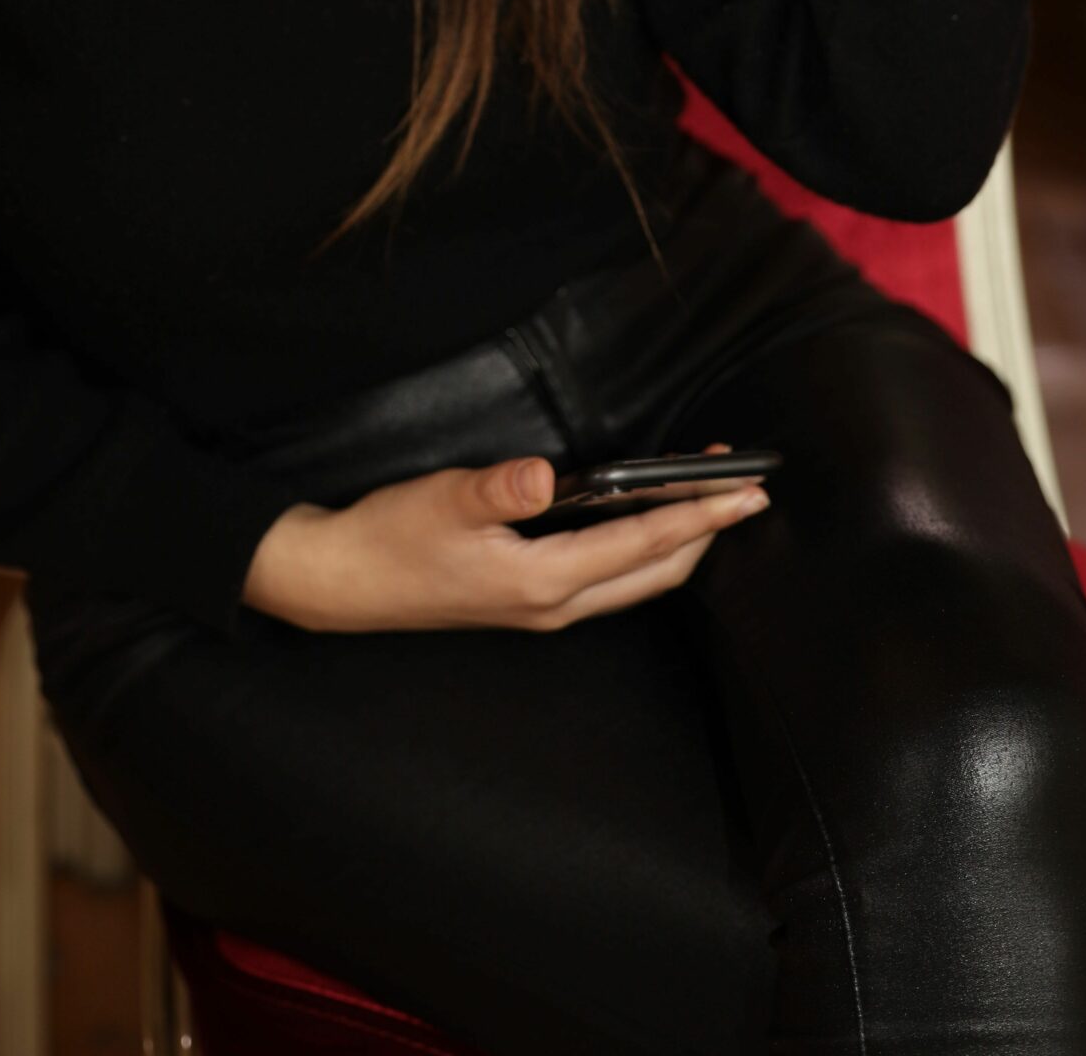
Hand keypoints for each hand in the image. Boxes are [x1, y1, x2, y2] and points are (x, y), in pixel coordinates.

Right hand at [242, 441, 769, 632]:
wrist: (337, 584)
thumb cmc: (389, 539)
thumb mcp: (442, 502)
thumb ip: (498, 488)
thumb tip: (543, 475)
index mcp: (541, 581)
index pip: (642, 544)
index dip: (700, 514)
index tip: (745, 490)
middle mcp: (553, 605)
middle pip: (655, 573)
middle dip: (706, 532)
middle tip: (748, 490)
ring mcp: (540, 609)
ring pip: (635, 582)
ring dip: (679, 543)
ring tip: (710, 502)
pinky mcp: (524, 601)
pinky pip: (608, 580)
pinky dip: (643, 552)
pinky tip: (643, 525)